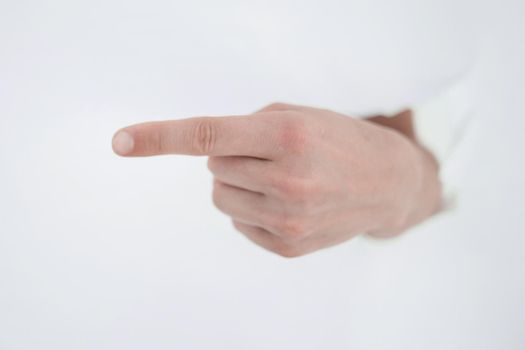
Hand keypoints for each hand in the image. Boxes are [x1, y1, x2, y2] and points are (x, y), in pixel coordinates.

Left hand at [112, 103, 441, 256]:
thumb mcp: (298, 114)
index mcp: (288, 136)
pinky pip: (240, 223)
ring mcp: (289, 219)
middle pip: (213, 168)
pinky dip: (253, 209)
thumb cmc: (337, 139)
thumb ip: (247, 128)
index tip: (121, 142)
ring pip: (221, 197)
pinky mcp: (289, 246)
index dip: (159, 137)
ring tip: (280, 179)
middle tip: (270, 155)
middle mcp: (288, 180)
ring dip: (240, 184)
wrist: (386, 182)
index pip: (208, 136)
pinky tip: (287, 203)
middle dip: (232, 157)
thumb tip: (203, 153)